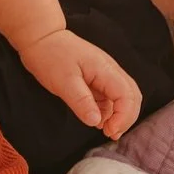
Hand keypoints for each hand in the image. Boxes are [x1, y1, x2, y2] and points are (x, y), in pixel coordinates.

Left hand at [18, 30, 140, 139]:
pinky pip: (111, 98)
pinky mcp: (98, 80)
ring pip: (124, 98)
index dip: (123, 117)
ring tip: (107, 131)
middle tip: (111, 134)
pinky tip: (99, 122)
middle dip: (127, 118)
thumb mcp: (63, 82)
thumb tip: (97, 122)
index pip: (128, 96)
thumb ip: (81, 101)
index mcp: (106, 70)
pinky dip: (110, 112)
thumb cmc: (51, 56)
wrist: (41, 39)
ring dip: (120, 116)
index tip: (108, 131)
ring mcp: (105, 75)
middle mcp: (110, 71)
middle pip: (132, 96)